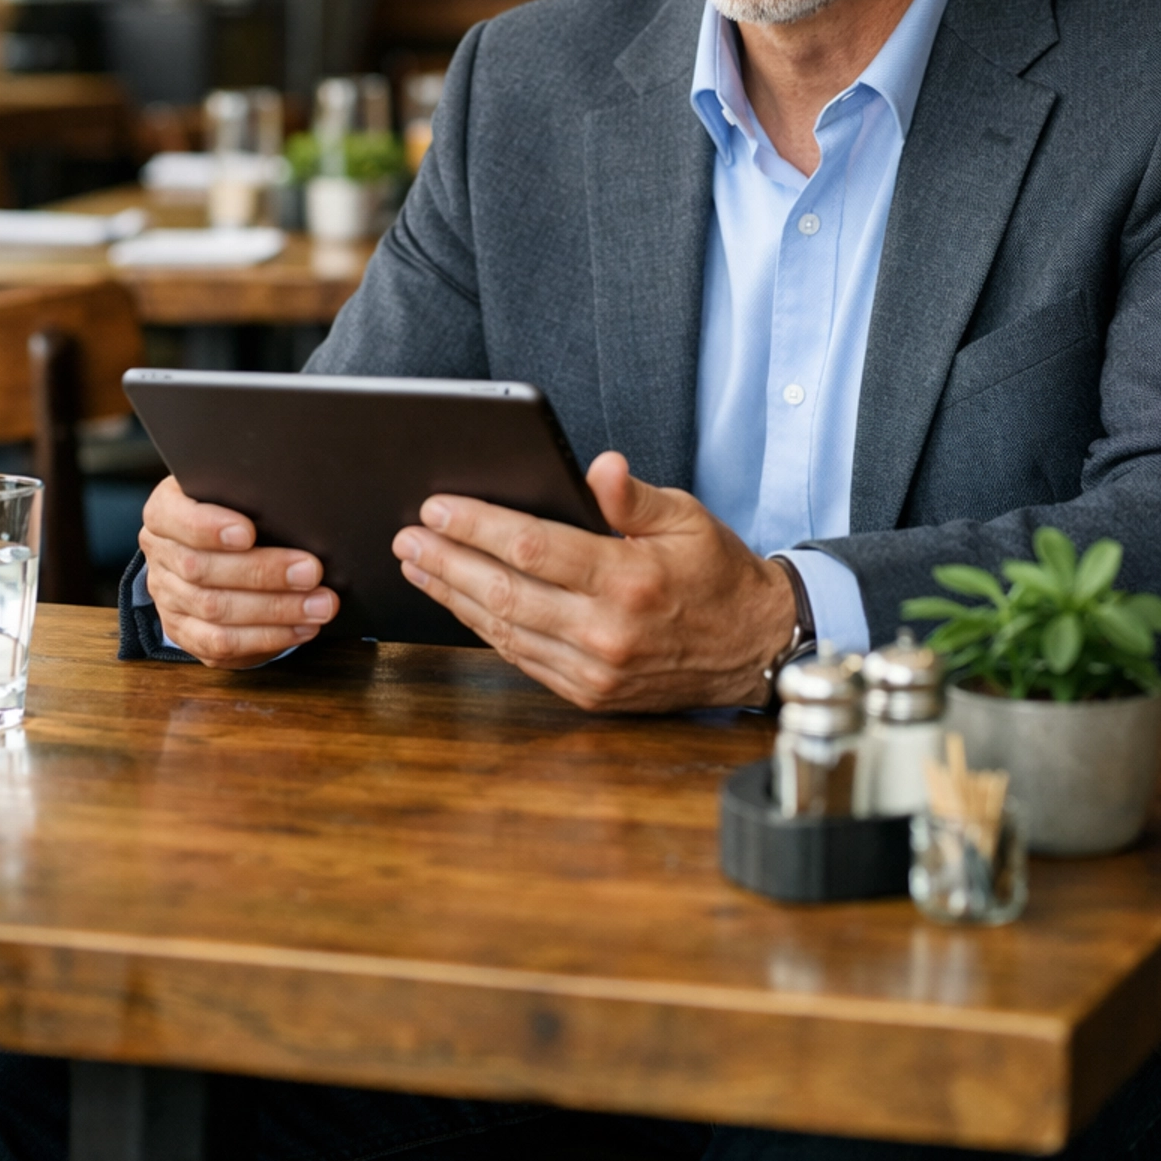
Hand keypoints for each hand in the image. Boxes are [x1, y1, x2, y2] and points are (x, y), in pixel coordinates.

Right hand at [140, 475, 337, 668]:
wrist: (211, 546)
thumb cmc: (234, 509)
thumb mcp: (233, 489)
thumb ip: (251, 493)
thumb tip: (299, 504)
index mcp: (165, 512)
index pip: (175, 518)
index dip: (208, 528)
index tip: (248, 532)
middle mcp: (161, 555)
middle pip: (201, 569)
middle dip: (262, 572)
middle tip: (311, 572)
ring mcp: (169, 598)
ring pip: (214, 611)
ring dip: (275, 610)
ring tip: (319, 605)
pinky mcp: (185, 633)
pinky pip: (221, 644)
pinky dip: (266, 637)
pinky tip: (301, 627)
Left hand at [391, 450, 796, 712]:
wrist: (753, 649)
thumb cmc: (717, 573)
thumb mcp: (687, 518)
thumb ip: (633, 497)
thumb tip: (598, 466)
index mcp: (629, 580)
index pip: (533, 548)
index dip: (478, 526)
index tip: (436, 508)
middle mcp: (607, 632)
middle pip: (504, 593)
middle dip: (447, 561)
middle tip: (407, 537)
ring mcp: (595, 670)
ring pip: (504, 631)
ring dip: (453, 597)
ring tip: (418, 567)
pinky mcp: (590, 694)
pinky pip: (522, 659)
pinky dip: (484, 630)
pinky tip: (459, 604)